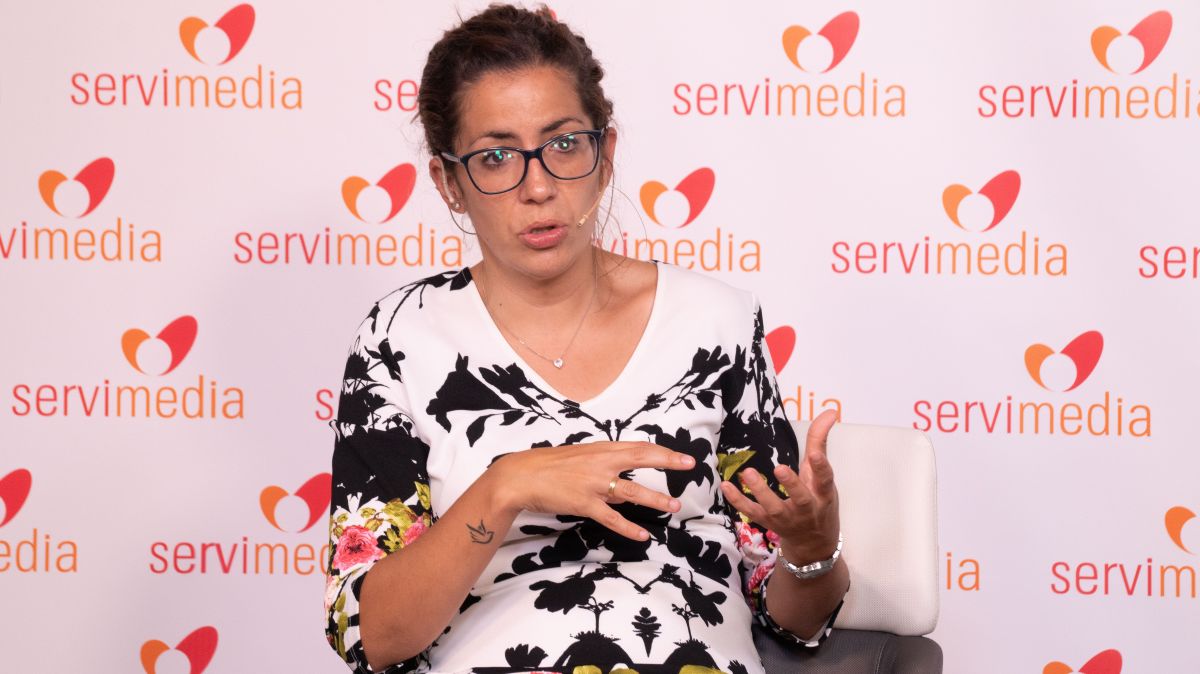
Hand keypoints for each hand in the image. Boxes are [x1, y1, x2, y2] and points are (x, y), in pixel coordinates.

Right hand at [487, 441, 696, 540]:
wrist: (520, 476)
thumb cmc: (548, 466)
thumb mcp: (579, 460)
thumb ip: (603, 470)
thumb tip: (624, 488)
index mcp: (600, 449)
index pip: (638, 447)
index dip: (663, 452)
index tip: (683, 456)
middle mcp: (601, 463)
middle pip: (642, 458)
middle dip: (668, 461)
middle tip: (690, 466)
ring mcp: (594, 484)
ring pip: (632, 492)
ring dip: (655, 500)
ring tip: (674, 507)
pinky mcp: (584, 504)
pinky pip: (612, 518)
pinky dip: (628, 528)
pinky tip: (643, 535)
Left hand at [720, 409, 840, 561]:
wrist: (814, 543)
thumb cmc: (818, 501)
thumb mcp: (821, 474)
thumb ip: (820, 442)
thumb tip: (830, 411)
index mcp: (823, 493)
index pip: (825, 480)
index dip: (821, 467)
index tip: (815, 454)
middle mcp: (807, 509)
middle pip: (801, 498)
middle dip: (792, 485)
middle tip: (779, 468)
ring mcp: (788, 519)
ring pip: (774, 508)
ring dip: (761, 492)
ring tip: (747, 473)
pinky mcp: (769, 524)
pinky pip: (752, 513)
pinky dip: (739, 501)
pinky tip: (726, 486)